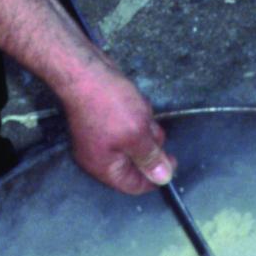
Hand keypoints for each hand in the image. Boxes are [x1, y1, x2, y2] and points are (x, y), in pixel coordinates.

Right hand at [58, 60, 175, 194]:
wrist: (84, 70)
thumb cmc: (108, 103)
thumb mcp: (137, 135)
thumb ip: (150, 159)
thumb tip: (163, 179)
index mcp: (104, 167)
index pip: (134, 186)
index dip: (155, 176)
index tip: (172, 160)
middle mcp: (98, 156)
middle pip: (136, 162)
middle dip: (149, 143)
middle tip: (149, 126)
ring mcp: (99, 138)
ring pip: (134, 140)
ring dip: (143, 125)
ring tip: (139, 109)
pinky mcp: (102, 120)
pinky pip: (127, 124)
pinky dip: (136, 114)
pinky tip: (134, 101)